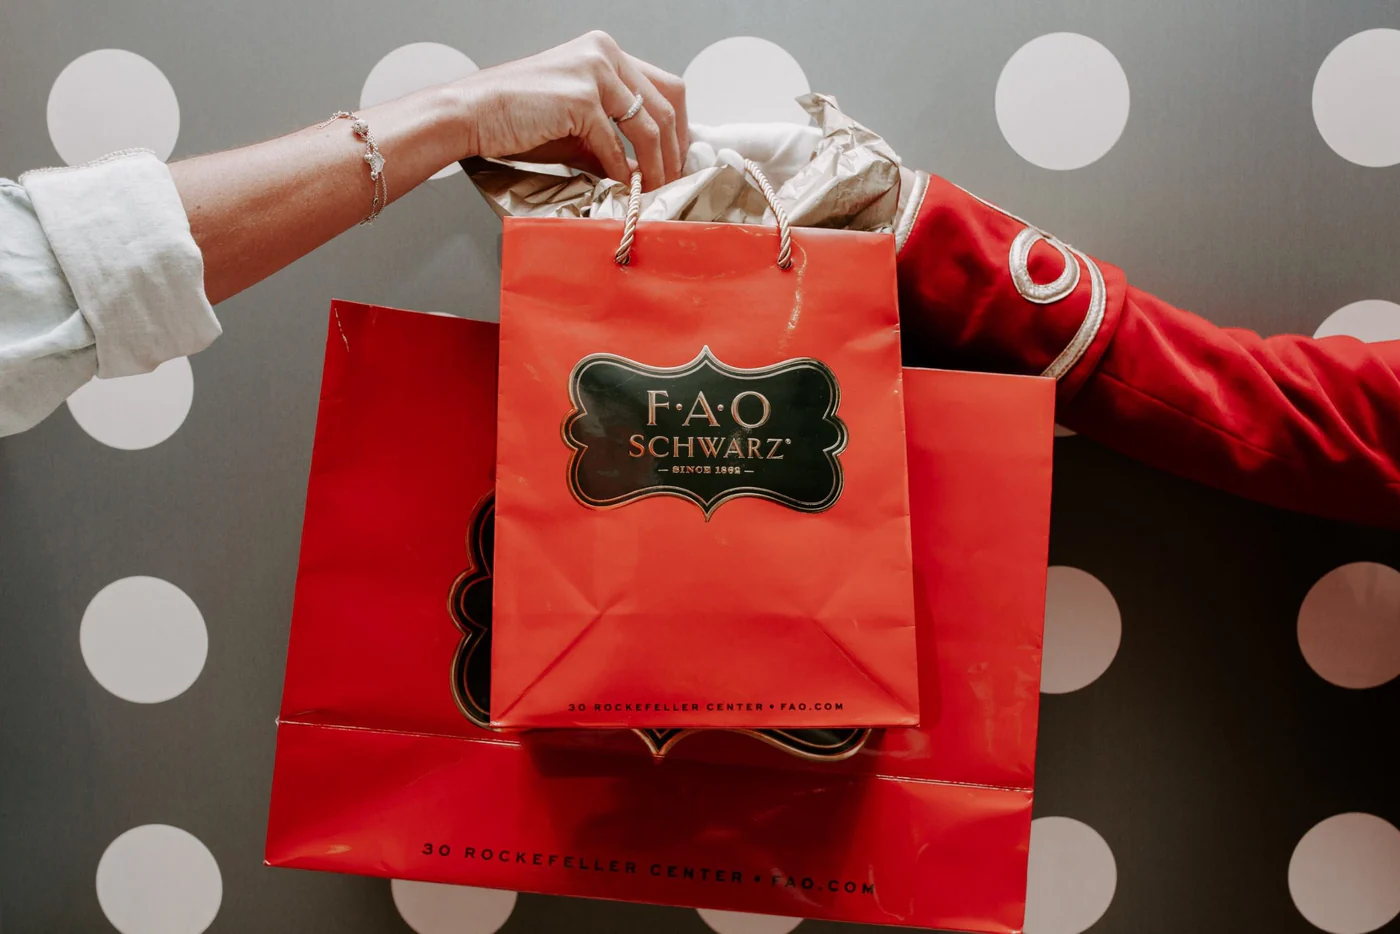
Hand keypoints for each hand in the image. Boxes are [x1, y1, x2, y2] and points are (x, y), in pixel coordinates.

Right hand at [455, 31, 687, 189]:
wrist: (474, 113)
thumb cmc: (518, 118)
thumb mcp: (579, 124)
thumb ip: (615, 137)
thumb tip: (647, 169)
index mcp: (606, 52)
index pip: (665, 86)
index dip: (680, 128)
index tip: (678, 159)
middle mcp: (605, 53)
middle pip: (667, 103)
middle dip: (676, 149)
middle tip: (676, 180)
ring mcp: (594, 71)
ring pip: (649, 124)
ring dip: (657, 165)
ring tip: (656, 190)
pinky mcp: (580, 98)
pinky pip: (616, 145)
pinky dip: (624, 172)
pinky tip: (624, 188)